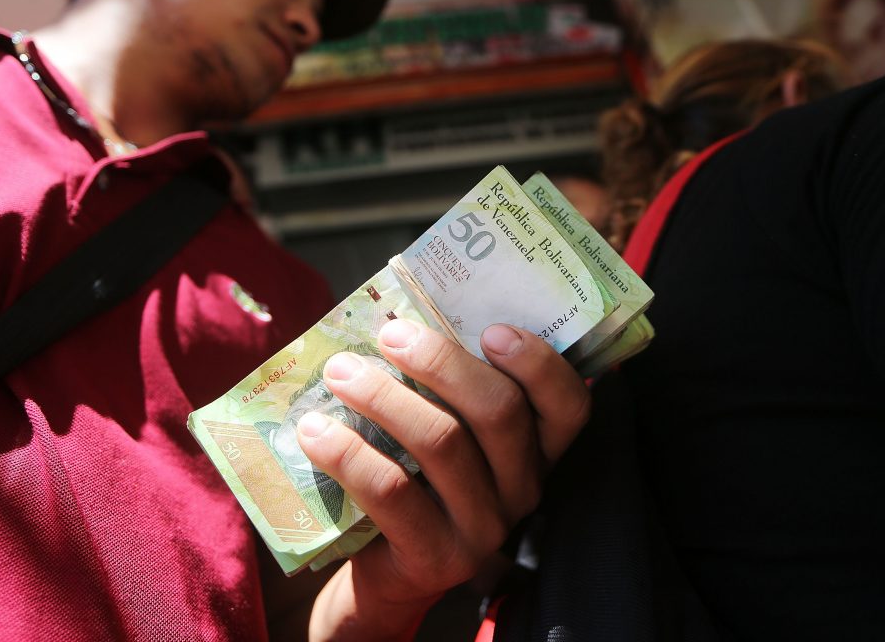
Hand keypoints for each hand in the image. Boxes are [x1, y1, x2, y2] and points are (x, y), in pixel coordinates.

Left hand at [300, 318, 589, 640]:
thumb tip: (398, 314)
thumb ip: (445, 385)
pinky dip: (348, 451)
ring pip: (442, 443)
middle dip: (441, 362)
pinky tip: (315, 429)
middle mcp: (524, 489)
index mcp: (537, 450)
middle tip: (390, 335)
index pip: (569, 406)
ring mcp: (484, 529)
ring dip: (384, 396)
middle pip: (499, 412)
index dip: (539, 364)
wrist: (382, 569)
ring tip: (341, 372)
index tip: (491, 329)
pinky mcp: (435, 558)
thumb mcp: (445, 428)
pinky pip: (391, 491)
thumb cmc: (415, 474)